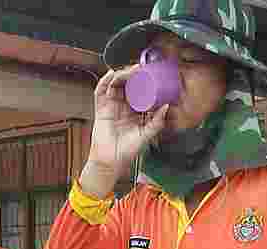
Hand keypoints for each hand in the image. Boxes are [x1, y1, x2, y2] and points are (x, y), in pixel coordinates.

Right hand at [81, 67, 169, 195]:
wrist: (111, 162)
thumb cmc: (126, 152)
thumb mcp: (146, 135)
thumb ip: (157, 122)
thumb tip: (166, 107)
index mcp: (134, 112)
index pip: (140, 92)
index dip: (145, 82)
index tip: (152, 74)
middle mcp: (123, 107)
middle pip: (128, 85)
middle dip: (134, 75)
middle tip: (141, 69)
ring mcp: (111, 106)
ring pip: (115, 84)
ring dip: (122, 75)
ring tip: (130, 71)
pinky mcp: (101, 109)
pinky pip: (100, 92)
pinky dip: (104, 81)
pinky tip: (111, 74)